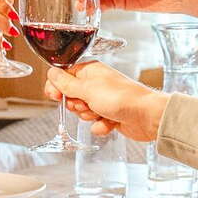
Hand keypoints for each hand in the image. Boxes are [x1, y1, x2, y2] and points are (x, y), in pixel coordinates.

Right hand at [48, 61, 166, 142]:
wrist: (146, 116)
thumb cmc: (122, 98)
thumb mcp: (87, 89)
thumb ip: (66, 83)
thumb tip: (51, 73)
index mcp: (90, 72)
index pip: (63, 76)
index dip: (58, 88)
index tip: (57, 96)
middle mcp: (95, 84)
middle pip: (70, 97)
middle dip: (76, 105)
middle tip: (87, 104)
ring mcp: (102, 100)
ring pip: (81, 112)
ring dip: (89, 116)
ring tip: (101, 112)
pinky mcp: (108, 115)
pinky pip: (94, 123)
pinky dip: (100, 126)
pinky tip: (109, 122)